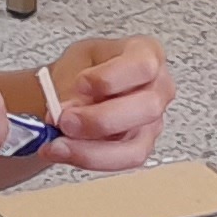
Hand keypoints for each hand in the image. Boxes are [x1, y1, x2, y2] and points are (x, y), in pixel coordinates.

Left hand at [32, 36, 173, 169]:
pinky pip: (121, 161)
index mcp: (147, 54)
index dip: (111, 79)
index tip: (80, 84)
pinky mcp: (140, 147)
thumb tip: (68, 112)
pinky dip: (89, 158)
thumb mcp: (74, 64)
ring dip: (91, 148)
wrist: (73, 91)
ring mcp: (153, 122)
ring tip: (57, 142)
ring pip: (135, 145)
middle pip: (147, 108)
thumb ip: (73, 87)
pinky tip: (64, 151)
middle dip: (101, 119)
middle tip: (65, 120)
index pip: (143, 66)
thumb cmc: (82, 71)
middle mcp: (159, 89)